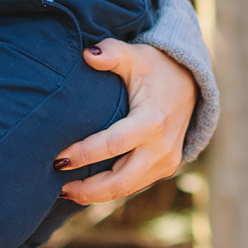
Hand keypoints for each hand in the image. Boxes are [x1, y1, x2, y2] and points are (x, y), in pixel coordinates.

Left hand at [55, 39, 198, 206]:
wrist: (190, 82)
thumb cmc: (155, 68)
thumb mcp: (135, 56)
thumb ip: (112, 53)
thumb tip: (87, 53)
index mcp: (153, 121)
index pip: (113, 144)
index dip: (84, 154)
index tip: (57, 157)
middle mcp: (162, 148)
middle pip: (121, 181)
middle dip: (88, 189)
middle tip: (56, 188)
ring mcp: (166, 162)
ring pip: (127, 189)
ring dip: (96, 194)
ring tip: (65, 192)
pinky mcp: (165, 168)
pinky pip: (134, 185)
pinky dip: (109, 190)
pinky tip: (86, 189)